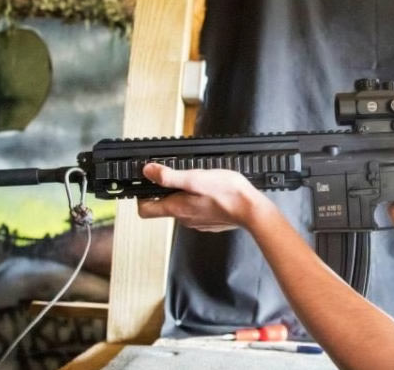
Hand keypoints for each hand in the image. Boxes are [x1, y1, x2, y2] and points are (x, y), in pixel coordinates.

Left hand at [136, 163, 269, 231]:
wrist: (252, 210)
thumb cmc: (227, 193)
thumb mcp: (196, 178)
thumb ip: (170, 176)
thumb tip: (148, 171)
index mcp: (177, 208)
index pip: (145, 210)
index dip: (142, 196)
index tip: (147, 183)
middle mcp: (184, 218)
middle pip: (163, 207)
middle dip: (165, 191)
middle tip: (176, 175)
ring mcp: (197, 222)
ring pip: (181, 208)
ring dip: (183, 195)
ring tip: (196, 181)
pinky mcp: (209, 222)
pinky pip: (196, 211)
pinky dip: (198, 201)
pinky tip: (210, 192)